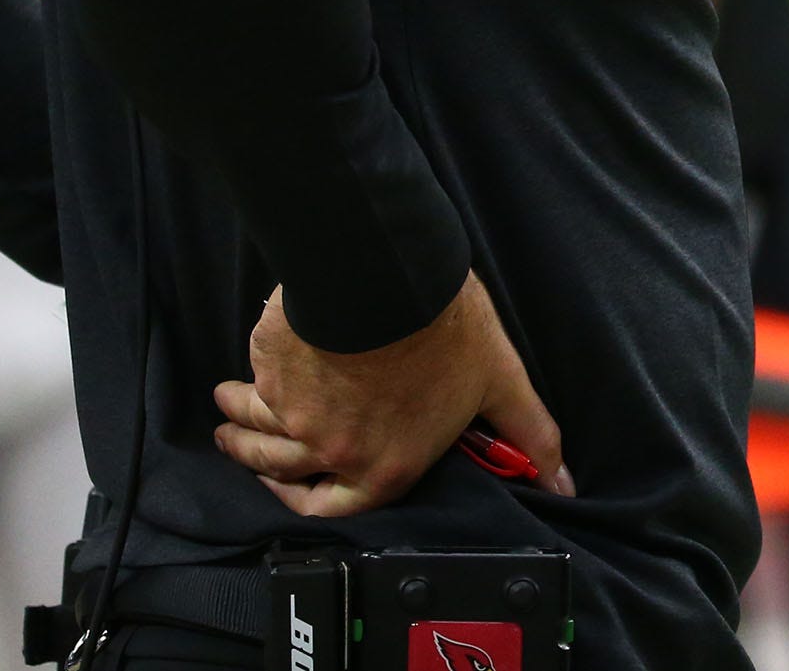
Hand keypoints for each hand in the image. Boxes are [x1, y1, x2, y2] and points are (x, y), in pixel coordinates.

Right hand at [212, 273, 569, 516]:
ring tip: (225, 407)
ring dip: (236, 426)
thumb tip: (563, 480)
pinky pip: (253, 386)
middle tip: (237, 442)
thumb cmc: (445, 329)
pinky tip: (238, 374)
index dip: (306, 498)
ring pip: (254, 430)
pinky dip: (242, 384)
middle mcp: (333, 452)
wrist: (387, 281)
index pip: (334, 506)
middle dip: (254, 458)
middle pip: (278, 468)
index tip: (289, 486)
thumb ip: (527, 432)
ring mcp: (294, 415)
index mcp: (384, 467)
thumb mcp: (498, 381)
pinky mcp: (269, 374)